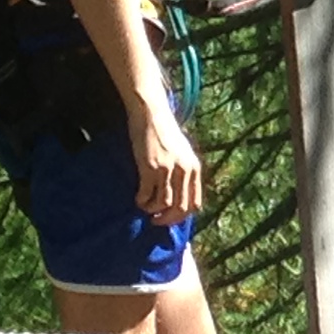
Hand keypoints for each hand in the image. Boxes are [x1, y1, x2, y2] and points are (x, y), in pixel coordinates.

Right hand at [130, 94, 204, 225]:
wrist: (151, 113)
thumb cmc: (164, 132)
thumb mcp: (182, 152)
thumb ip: (183, 171)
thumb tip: (178, 193)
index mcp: (194, 168)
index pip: (195, 203)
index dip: (183, 216)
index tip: (171, 217)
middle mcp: (185, 170)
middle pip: (182, 208)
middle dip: (168, 219)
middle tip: (156, 220)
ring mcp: (168, 169)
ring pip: (165, 204)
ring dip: (153, 211)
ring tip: (145, 207)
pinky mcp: (150, 167)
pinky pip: (147, 194)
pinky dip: (142, 201)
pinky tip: (138, 198)